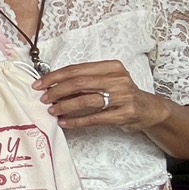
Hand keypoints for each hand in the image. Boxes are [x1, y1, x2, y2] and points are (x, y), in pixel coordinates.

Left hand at [34, 60, 170, 132]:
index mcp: (112, 67)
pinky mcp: (124, 115)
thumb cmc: (122, 93)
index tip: (39, 84)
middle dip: (57, 91)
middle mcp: (118, 79)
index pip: (77, 69)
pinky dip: (76, 121)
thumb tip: (53, 85)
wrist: (149, 109)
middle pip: (79, 83)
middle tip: (44, 98)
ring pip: (86, 100)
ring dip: (65, 106)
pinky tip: (64, 122)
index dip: (55, 76)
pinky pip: (95, 118)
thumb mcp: (108, 80)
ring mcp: (122, 97)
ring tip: (52, 111)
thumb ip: (85, 80)